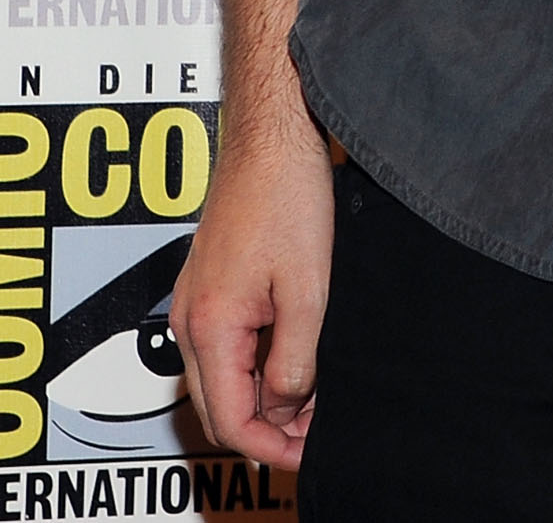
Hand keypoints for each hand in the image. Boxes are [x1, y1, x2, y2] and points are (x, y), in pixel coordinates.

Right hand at [171, 129, 335, 465]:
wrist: (272, 139)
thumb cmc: (289, 199)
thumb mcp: (308, 288)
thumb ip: (294, 357)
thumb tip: (284, 409)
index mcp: (208, 327)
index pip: (228, 421)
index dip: (269, 448)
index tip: (309, 456)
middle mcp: (189, 322)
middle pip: (219, 407)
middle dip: (269, 431)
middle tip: (320, 436)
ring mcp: (197, 304)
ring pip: (224, 378)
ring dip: (267, 399)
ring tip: (319, 401)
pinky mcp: (212, 287)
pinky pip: (230, 347)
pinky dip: (261, 367)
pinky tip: (300, 361)